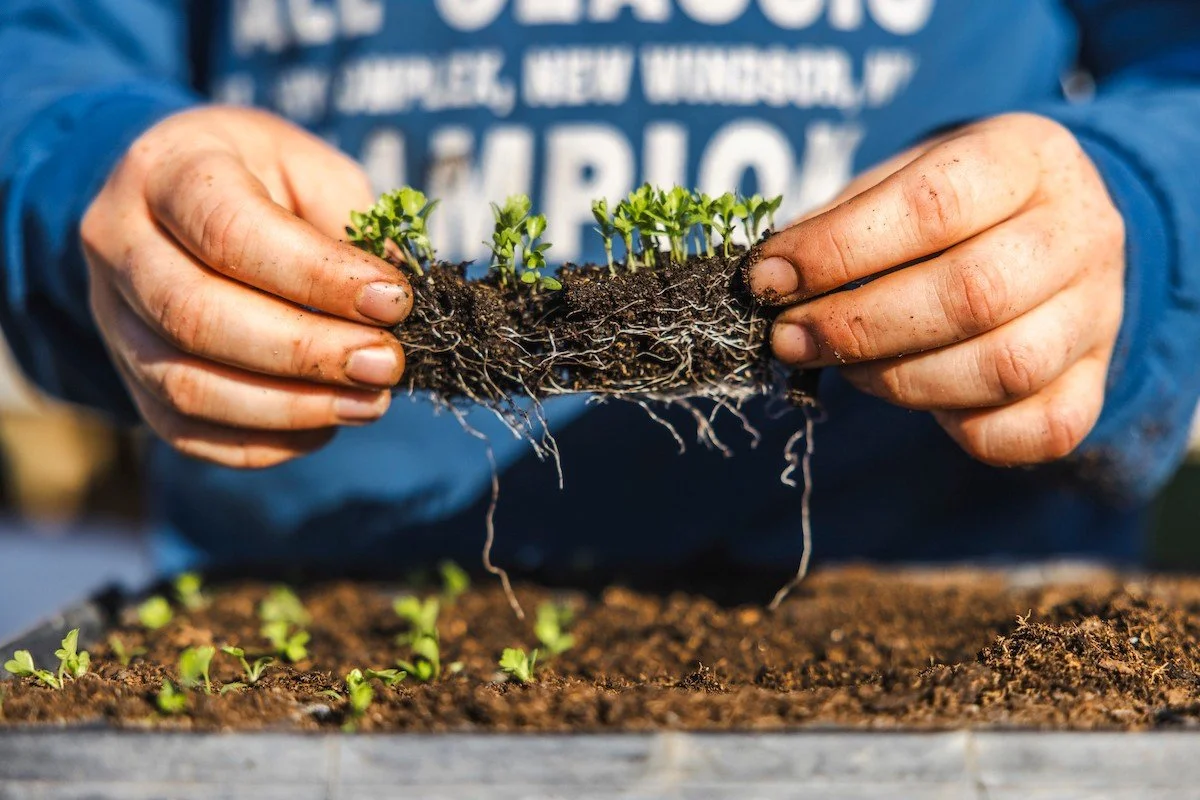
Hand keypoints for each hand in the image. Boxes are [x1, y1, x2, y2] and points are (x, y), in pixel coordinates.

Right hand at [82, 107, 410, 467]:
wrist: (180, 203)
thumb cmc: (264, 182)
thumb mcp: (312, 170)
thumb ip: (352, 228)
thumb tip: (397, 305)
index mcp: (168, 168)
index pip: (230, 232)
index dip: (318, 276)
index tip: (394, 301)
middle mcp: (120, 242)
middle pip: (198, 317)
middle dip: (307, 352)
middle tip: (387, 363)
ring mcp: (113, 317)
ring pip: (187, 386)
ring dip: (291, 408)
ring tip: (369, 403)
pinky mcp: (130, 376)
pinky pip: (186, 431)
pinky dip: (263, 441)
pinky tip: (324, 425)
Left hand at [751, 113, 1125, 465]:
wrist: (1058, 228)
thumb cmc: (954, 205)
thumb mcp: (902, 177)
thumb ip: (841, 222)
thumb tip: (769, 279)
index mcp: (1026, 158)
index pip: (933, 206)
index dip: (838, 250)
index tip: (768, 279)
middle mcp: (1079, 232)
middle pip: (971, 294)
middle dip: (856, 327)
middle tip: (789, 339)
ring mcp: (1099, 312)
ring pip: (1003, 368)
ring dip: (899, 381)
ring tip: (846, 368)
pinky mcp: (1097, 380)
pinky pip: (1039, 429)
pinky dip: (967, 430)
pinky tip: (923, 400)